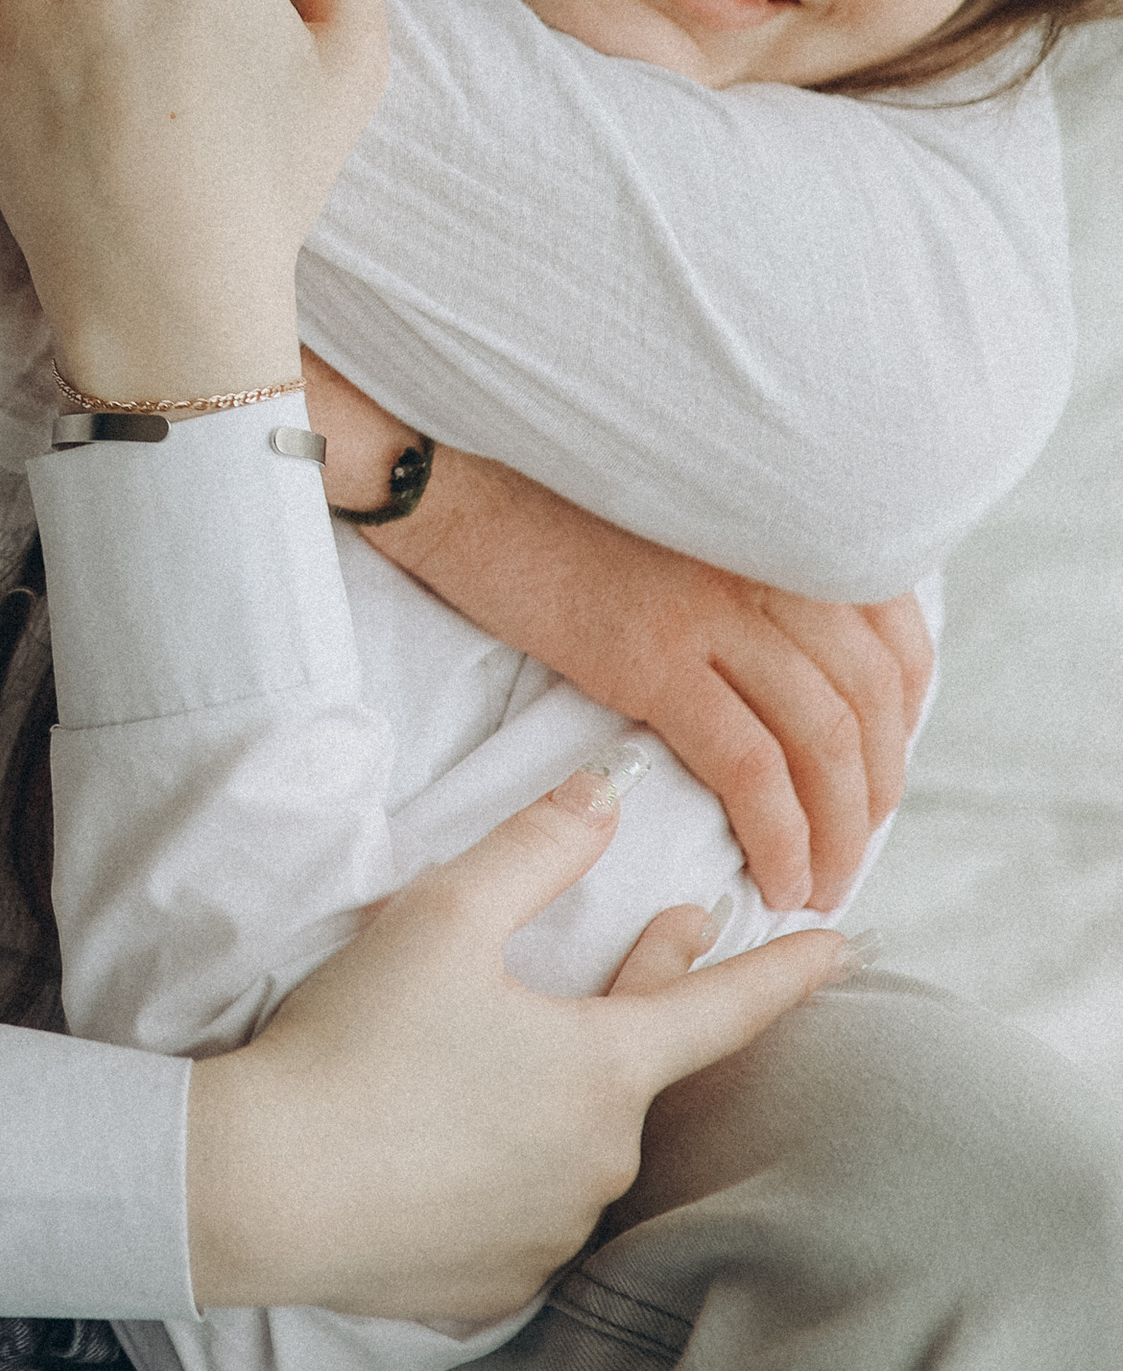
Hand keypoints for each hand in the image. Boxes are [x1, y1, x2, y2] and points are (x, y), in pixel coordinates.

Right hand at [185, 763, 855, 1318]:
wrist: (261, 1187)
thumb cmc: (358, 1038)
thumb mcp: (445, 915)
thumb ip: (538, 848)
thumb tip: (608, 792)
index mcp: (606, 1071)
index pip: (723, 1012)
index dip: (784, 971)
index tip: (842, 948)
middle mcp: (602, 1163)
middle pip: (642, 1066)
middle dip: (655, 995)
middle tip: (675, 935)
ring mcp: (552, 1234)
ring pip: (581, 1142)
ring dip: (568, 1086)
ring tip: (517, 1044)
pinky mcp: (497, 1285)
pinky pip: (527, 1211)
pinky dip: (513, 1165)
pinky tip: (465, 1140)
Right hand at [374, 444, 932, 913]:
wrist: (464, 485)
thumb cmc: (561, 509)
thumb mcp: (687, 523)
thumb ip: (752, 570)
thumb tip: (795, 663)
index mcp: (783, 529)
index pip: (895, 637)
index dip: (905, 720)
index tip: (881, 770)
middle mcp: (770, 562)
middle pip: (869, 699)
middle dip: (876, 792)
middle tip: (853, 851)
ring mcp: (716, 609)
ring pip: (823, 741)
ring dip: (839, 832)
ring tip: (821, 884)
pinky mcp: (655, 658)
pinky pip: (750, 768)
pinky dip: (779, 835)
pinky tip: (777, 877)